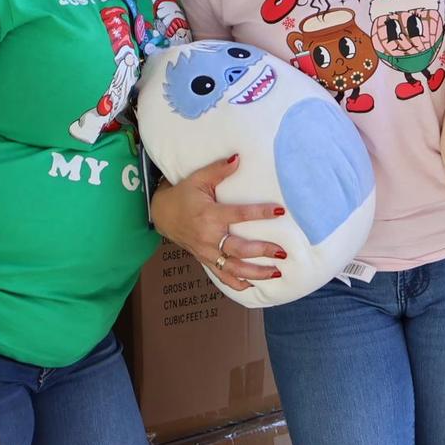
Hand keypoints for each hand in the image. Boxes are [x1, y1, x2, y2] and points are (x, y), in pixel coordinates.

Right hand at [148, 155, 288, 291]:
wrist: (161, 214)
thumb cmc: (182, 195)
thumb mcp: (198, 179)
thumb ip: (219, 170)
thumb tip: (238, 157)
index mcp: (210, 215)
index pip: (240, 215)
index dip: (260, 213)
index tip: (280, 211)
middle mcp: (209, 237)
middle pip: (239, 248)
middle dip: (262, 251)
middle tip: (283, 251)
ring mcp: (206, 252)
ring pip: (233, 267)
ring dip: (255, 272)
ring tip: (276, 273)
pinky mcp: (205, 260)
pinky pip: (221, 276)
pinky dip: (237, 284)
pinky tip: (254, 287)